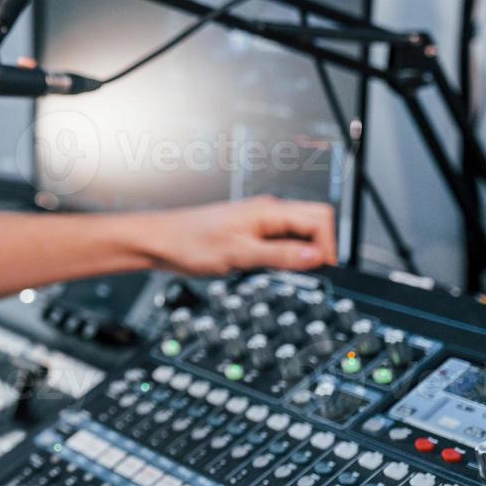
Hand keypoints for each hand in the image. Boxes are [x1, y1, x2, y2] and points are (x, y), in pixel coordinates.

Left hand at [141, 195, 337, 276]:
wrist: (158, 242)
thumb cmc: (188, 242)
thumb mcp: (239, 255)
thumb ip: (279, 255)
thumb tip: (315, 257)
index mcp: (269, 210)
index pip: (320, 219)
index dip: (327, 246)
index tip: (321, 270)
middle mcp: (267, 212)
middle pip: (314, 224)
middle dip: (318, 250)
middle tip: (308, 275)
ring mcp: (259, 223)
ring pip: (297, 235)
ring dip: (298, 256)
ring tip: (283, 274)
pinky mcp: (249, 234)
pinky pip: (279, 243)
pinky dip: (282, 258)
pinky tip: (268, 270)